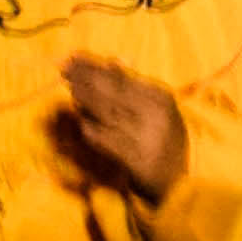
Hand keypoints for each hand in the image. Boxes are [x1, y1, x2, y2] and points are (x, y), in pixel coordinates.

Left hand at [52, 56, 186, 206]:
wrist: (177, 183)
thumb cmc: (164, 140)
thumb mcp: (159, 109)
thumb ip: (135, 87)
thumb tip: (110, 62)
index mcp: (161, 98)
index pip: (122, 78)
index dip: (95, 66)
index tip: (74, 57)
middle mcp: (154, 114)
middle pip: (113, 92)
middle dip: (86, 78)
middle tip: (64, 68)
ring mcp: (144, 136)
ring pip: (108, 113)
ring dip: (85, 99)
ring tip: (70, 87)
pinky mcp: (133, 158)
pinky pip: (107, 140)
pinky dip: (93, 130)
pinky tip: (81, 122)